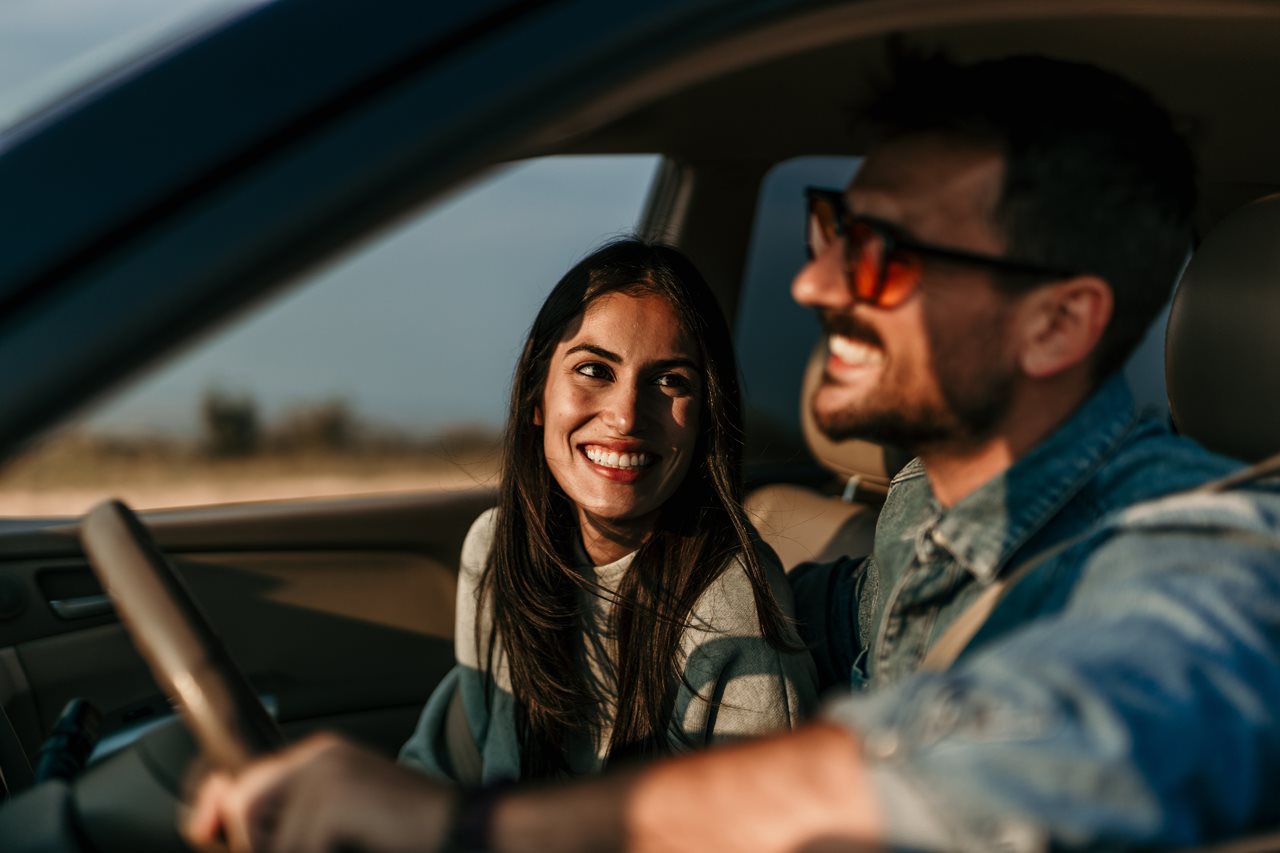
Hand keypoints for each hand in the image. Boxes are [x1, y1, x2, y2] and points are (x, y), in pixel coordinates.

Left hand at [185, 733, 456, 851]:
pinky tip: (357, 846)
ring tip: (340, 845)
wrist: (461, 830)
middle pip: (245, 804)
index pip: (244, 779)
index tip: (201, 828)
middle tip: (306, 845)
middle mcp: (319, 754)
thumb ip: (291, 820)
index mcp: (321, 756)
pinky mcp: (332, 797)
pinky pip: (294, 850)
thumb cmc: (403, 834)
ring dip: (293, 849)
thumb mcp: (336, 822)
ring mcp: (326, 772)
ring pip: (264, 835)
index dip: (216, 809)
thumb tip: (223, 825)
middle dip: (256, 842)